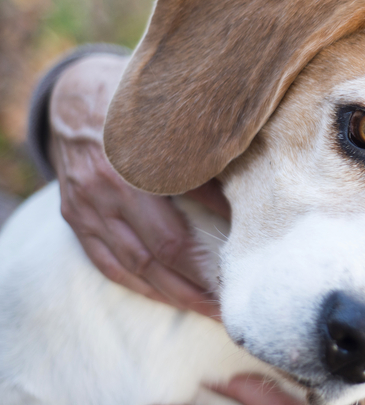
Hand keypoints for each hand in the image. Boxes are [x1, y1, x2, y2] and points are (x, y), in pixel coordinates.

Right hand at [49, 54, 223, 316]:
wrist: (75, 94)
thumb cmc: (139, 107)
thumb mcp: (174, 124)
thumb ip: (206, 160)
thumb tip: (247, 200)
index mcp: (134, 163)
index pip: (181, 222)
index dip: (215, 249)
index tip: (248, 266)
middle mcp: (105, 190)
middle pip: (160, 251)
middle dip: (200, 283)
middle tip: (236, 304)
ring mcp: (86, 208)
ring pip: (134, 265)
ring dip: (175, 293)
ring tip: (211, 310)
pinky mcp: (75, 218)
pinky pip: (108, 263)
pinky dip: (140, 285)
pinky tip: (168, 297)